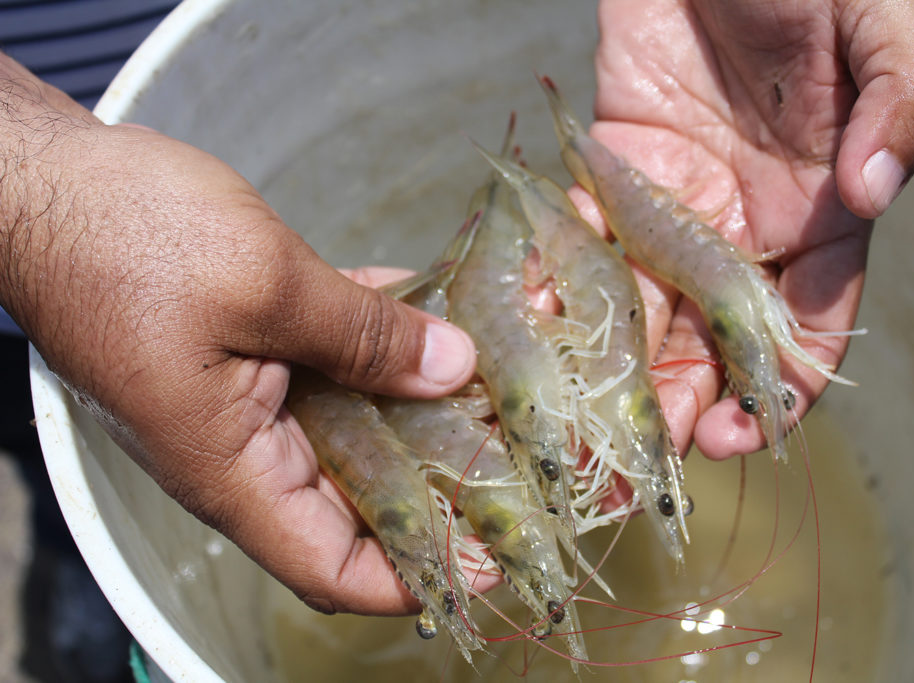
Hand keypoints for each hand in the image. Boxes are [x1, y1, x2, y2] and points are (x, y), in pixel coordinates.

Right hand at [1, 55, 476, 614]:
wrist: (45, 183)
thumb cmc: (125, 238)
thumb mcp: (264, 284)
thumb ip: (365, 335)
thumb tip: (453, 369)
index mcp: (233, 469)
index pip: (334, 568)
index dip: (418, 574)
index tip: (492, 557)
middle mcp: (245, 450)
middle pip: (363, 498)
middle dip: (445, 473)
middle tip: (523, 442)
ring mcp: (249, 399)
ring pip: (357, 425)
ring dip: (427, 397)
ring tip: (504, 370)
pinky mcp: (252, 350)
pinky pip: (333, 363)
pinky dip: (385, 343)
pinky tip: (442, 311)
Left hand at [580, 0, 913, 457]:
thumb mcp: (882, 23)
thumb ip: (905, 103)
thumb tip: (872, 192)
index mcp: (820, 215)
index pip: (807, 329)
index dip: (778, 391)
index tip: (740, 434)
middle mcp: (746, 229)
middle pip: (714, 344)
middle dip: (680, 407)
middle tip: (635, 461)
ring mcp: (675, 208)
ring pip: (645, 314)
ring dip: (613, 374)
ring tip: (576, 427)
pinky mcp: (613, 176)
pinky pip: (587, 247)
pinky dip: (561, 292)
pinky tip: (532, 337)